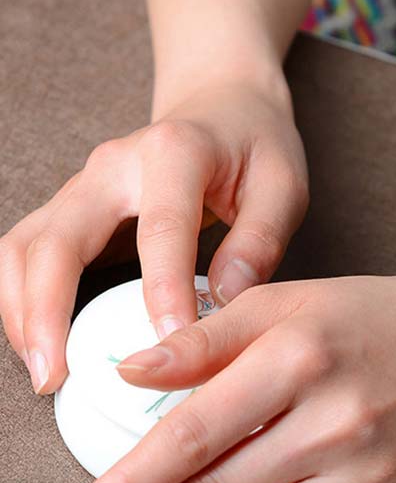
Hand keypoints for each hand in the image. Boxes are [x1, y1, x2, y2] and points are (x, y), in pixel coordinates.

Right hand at [0, 74, 308, 393]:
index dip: (162, 292)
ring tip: (46, 373)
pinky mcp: (76, 209)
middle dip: (46, 311)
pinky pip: (33, 255)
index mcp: (175, 152)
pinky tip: (48, 344)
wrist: (223, 105)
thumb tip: (226, 298)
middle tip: (57, 376)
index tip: (169, 346)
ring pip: (27, 247)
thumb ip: (260, 240)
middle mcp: (114, 166)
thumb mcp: (283, 185)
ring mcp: (86, 186)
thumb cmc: (257, 147)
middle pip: (56, 238)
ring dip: (23, 311)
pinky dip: (29, 301)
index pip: (161, 230)